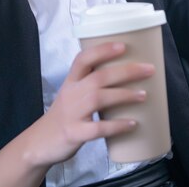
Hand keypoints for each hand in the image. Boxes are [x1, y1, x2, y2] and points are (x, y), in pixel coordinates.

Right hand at [30, 42, 153, 165]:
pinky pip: (97, 128)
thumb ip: (92, 84)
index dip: (102, 50)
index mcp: (71, 81)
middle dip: (126, 71)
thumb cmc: (64, 115)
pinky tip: (132, 124)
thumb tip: (128, 75)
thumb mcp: (72, 94)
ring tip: (144, 95)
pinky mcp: (74, 133)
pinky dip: (117, 126)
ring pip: (99, 99)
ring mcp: (72, 114)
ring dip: (124, 95)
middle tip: (148, 69)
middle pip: (98, 77)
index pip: (83, 59)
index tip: (123, 46)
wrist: (40, 142)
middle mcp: (70, 94)